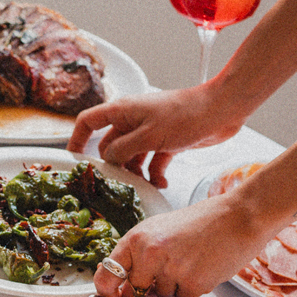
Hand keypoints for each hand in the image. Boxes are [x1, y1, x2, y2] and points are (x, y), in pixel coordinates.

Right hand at [69, 86, 240, 187]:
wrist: (223, 110)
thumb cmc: (186, 114)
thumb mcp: (149, 136)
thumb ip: (123, 150)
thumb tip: (107, 160)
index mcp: (122, 111)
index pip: (88, 122)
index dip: (76, 140)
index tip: (73, 161)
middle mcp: (133, 120)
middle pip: (110, 146)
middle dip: (113, 166)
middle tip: (117, 185)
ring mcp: (149, 131)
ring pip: (131, 157)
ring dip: (135, 173)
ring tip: (143, 187)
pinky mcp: (166, 141)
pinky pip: (152, 161)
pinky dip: (154, 173)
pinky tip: (161, 183)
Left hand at [92, 193, 274, 296]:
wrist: (238, 217)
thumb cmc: (199, 223)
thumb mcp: (158, 229)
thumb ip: (138, 254)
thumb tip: (122, 286)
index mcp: (135, 239)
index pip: (106, 275)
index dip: (108, 291)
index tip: (114, 296)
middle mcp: (149, 254)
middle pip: (135, 293)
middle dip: (148, 290)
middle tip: (169, 271)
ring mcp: (171, 270)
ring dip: (175, 287)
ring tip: (191, 261)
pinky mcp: (193, 283)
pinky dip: (192, 289)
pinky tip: (203, 268)